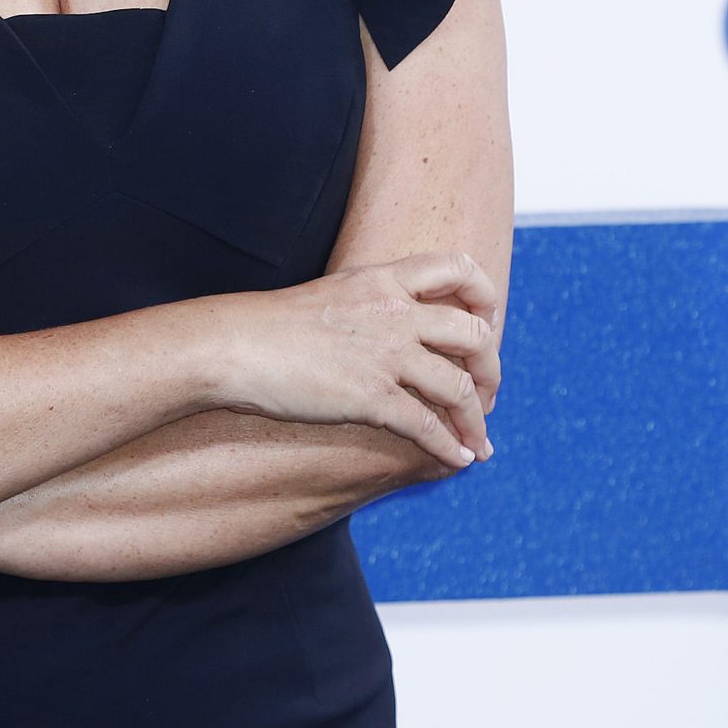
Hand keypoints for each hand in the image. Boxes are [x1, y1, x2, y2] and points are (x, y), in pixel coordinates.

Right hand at [212, 250, 499, 473]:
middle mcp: (396, 313)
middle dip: (491, 369)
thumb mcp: (337, 292)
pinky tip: (459, 459)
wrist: (235, 345)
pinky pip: (427, 426)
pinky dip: (450, 447)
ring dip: (477, 419)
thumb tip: (401, 326)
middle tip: (489, 393)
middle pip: (474, 335)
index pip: (460, 268)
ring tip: (480, 439)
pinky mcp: (370, 398)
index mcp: (386, 279)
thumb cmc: (275, 324)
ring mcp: (386, 356)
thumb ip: (377, 302)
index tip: (486, 322)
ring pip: (459, 388)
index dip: (484, 296)